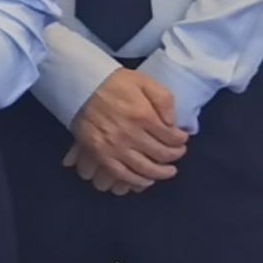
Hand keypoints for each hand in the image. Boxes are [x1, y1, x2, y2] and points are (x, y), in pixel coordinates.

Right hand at [66, 66, 189, 195]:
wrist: (81, 85)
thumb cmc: (114, 82)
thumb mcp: (144, 81)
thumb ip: (164, 99)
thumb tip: (173, 124)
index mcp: (143, 116)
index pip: (171, 137)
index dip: (181, 140)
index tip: (182, 138)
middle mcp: (131, 134)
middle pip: (161, 154)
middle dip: (175, 155)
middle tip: (178, 153)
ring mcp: (114, 147)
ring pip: (145, 168)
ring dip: (161, 173)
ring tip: (168, 171)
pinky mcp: (100, 154)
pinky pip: (122, 174)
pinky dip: (137, 181)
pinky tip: (146, 180)